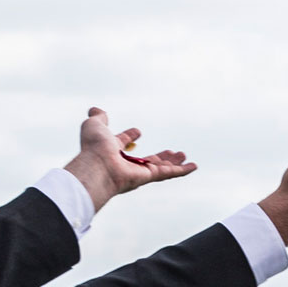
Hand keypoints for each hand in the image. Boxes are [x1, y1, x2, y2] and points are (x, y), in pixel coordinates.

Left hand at [63, 107, 196, 212]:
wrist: (98, 166)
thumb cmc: (94, 148)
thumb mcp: (94, 126)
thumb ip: (98, 118)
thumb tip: (95, 109)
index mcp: (112, 150)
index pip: (122, 143)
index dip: (129, 137)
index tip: (136, 132)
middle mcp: (126, 163)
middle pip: (146, 159)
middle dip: (159, 155)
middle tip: (169, 151)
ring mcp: (139, 172)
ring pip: (160, 166)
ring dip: (172, 161)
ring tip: (183, 155)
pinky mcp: (149, 176)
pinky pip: (169, 173)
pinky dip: (182, 170)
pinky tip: (193, 166)